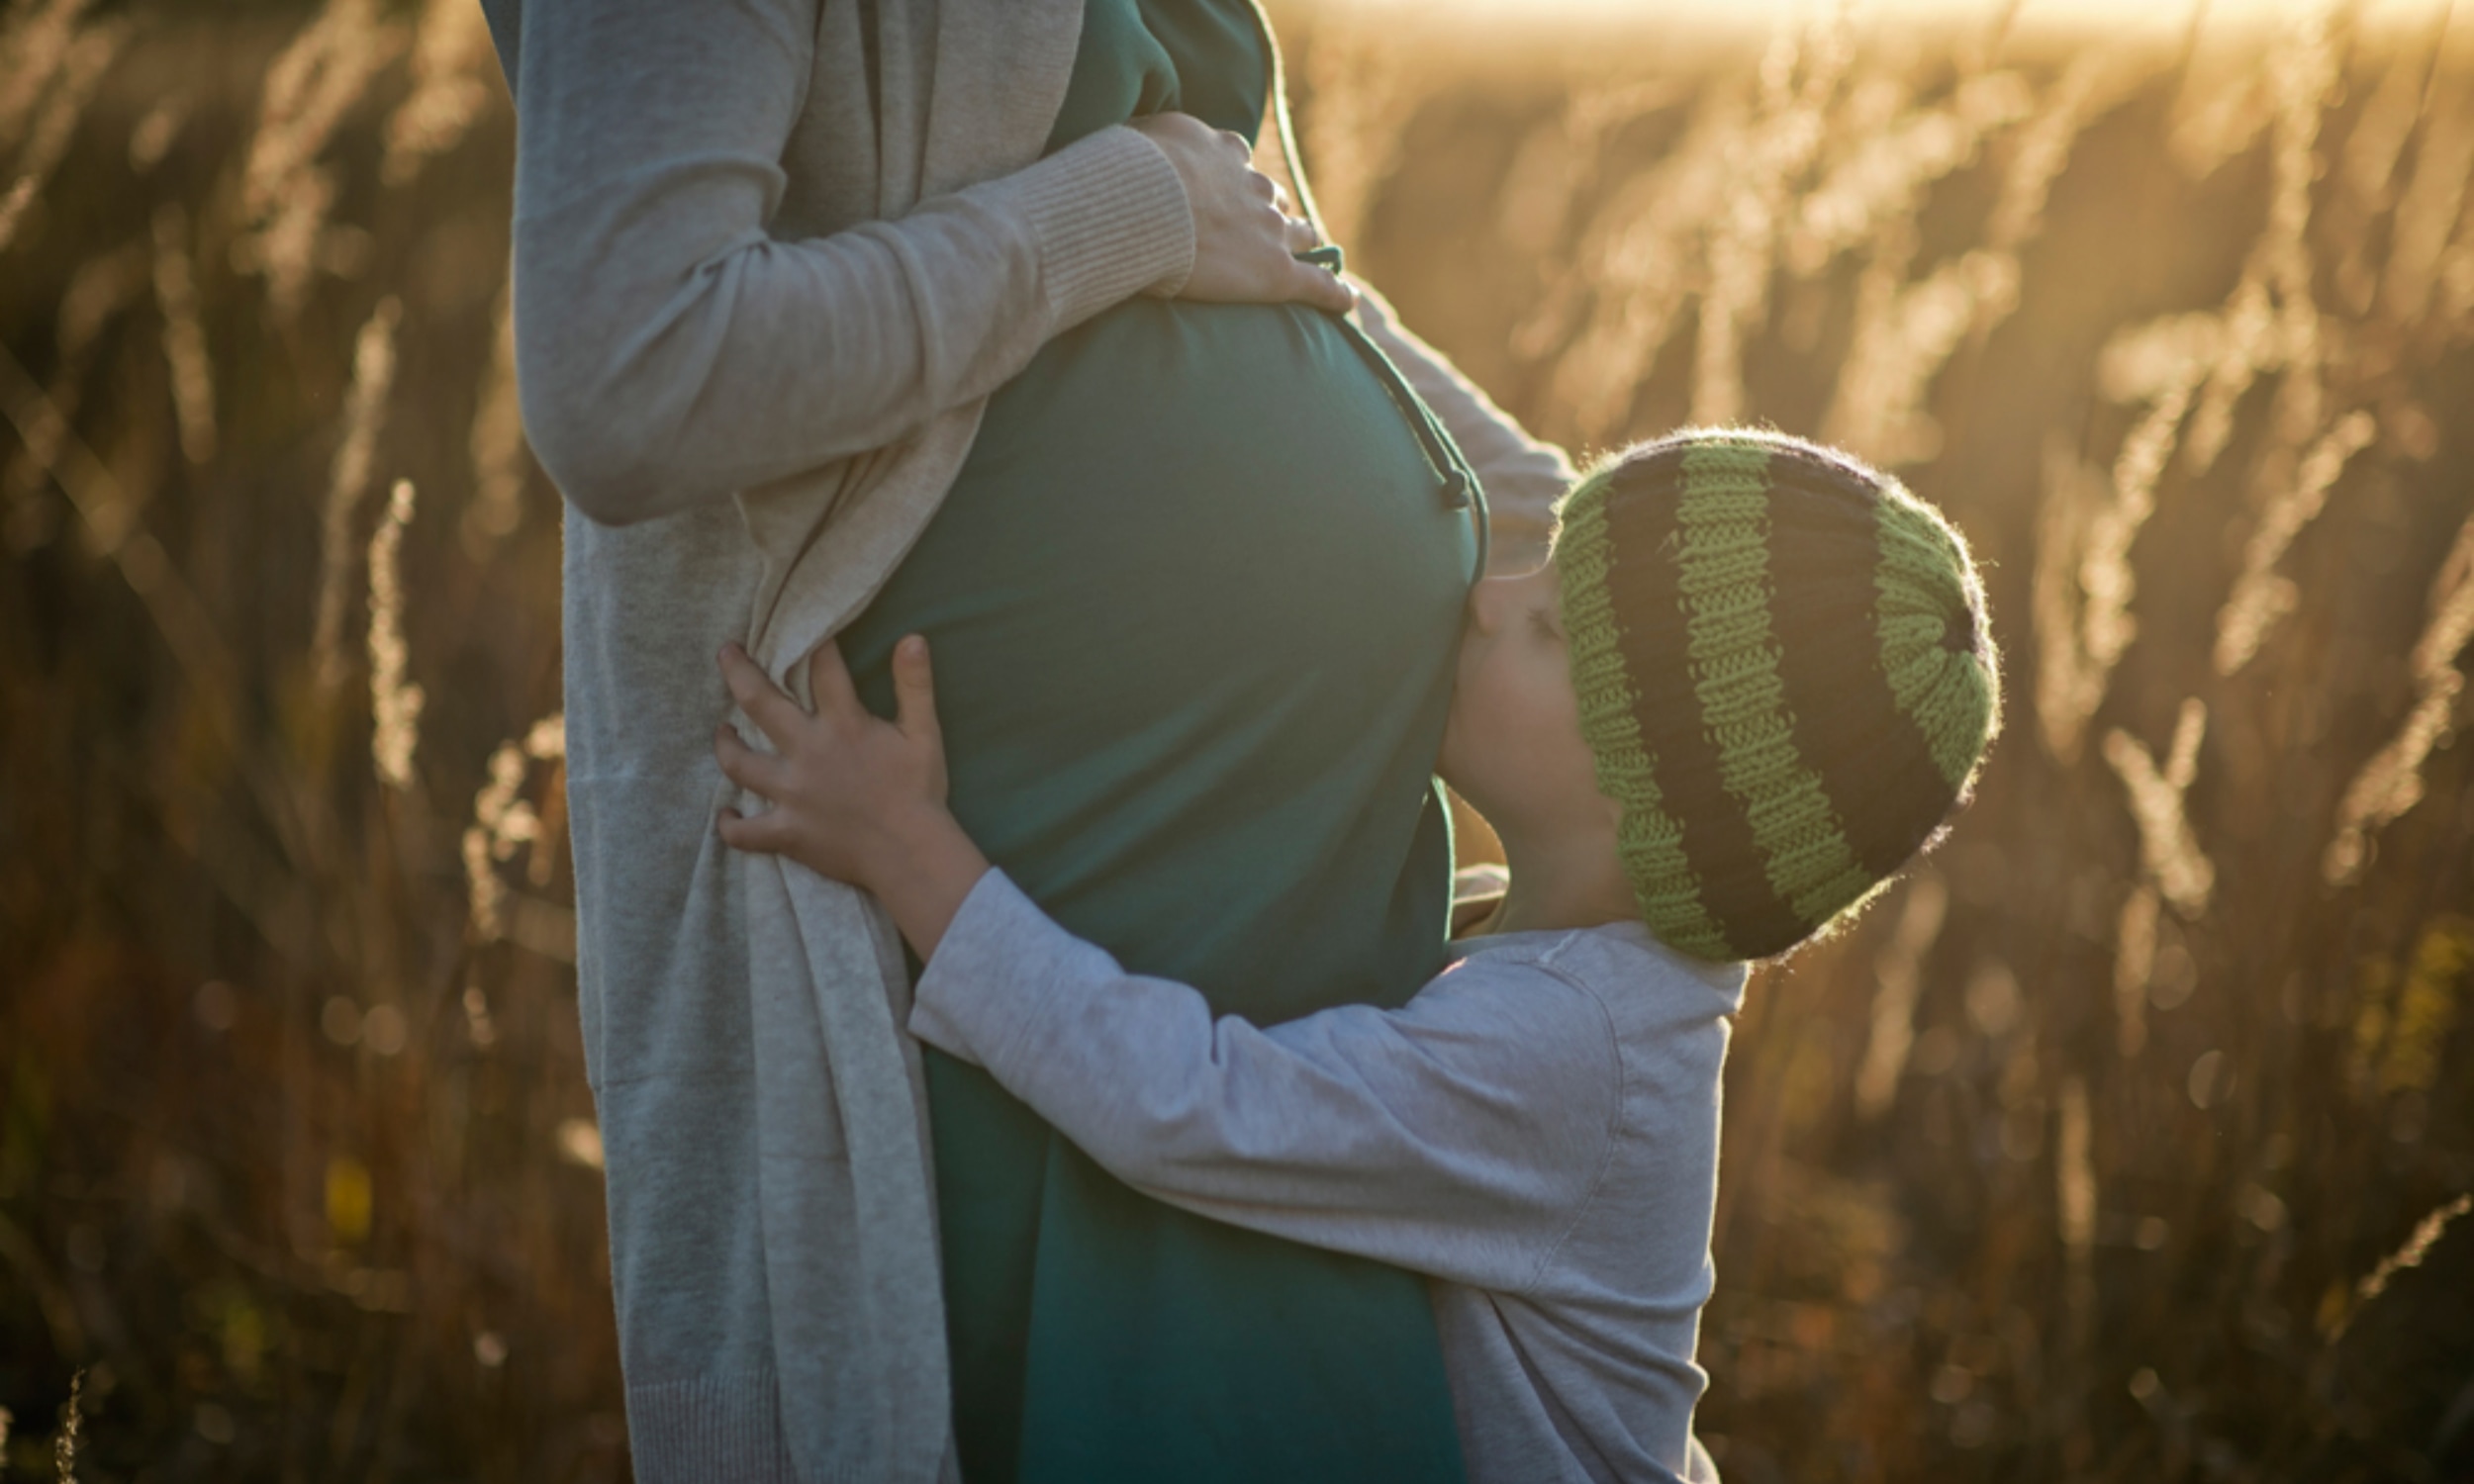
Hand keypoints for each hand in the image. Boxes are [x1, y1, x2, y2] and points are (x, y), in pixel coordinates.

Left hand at [714, 636, 988, 956]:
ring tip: (723, 731)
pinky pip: (744, 832)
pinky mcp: (786, 832)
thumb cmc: (919, 792)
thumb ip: (915, 685)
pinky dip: (731, 825)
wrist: (911, 854)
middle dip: (737, 672)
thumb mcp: (924, 734)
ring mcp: (790, 794)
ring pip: (738, 763)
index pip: (823, 670)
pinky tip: (727, 817)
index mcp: (843, 725)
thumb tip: (913, 638)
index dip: (813, 644)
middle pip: (759, 702)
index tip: (801, 628)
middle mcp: (807, 752)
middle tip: (726, 653)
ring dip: (725, 745)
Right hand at [1132, 111, 1353, 313]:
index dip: (1237, 175)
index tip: (1229, 185)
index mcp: (1225, 152)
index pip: (1240, 160)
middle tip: (1264, 227)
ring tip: (1306, 253)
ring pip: (1301, 235)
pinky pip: (1317, 284)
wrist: (1147, 204)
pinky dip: (1334, 293)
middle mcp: (1255, 187)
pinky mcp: (1277, 272)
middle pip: (1275, 198)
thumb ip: (1153, 137)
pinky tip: (1345, 302)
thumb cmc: (1134, 171)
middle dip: (1273, 209)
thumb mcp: (1139, 135)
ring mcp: (1270, 230)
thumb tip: (1140, 137)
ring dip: (1302, 241)